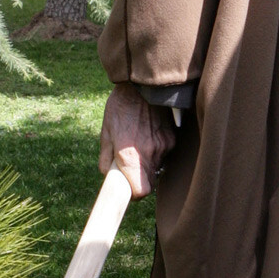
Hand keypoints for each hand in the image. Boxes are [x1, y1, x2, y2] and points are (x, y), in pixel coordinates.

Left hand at [98, 82, 176, 198]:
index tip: (128, 187)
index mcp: (132, 156)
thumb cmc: (120, 108)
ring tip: (138, 141)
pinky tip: (148, 132)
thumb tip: (108, 175)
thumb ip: (106, 159)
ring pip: (157, 166)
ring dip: (147, 162)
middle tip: (129, 164)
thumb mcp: (106, 132)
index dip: (134, 193)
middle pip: (150, 181)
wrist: (143, 84)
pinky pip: (164, 153)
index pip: (141, 191)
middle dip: (139, 178)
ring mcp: (165, 146)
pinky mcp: (172, 138)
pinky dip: (156, 149)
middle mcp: (151, 154)